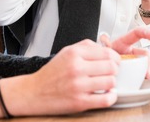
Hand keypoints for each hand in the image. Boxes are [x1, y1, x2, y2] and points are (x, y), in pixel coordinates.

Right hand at [0, 39, 119, 115]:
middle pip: (111, 67)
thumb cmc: (51, 73)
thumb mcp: (66, 52)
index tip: (115, 61)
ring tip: (107, 83)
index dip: (115, 58)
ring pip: (111, 82)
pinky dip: (111, 97)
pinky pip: (106, 99)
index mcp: (74, 54)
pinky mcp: (80, 102)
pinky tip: (107, 94)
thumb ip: (86, 47)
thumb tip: (106, 48)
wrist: (34, 92)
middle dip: (115, 70)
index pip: (107, 52)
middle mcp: (76, 68)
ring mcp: (78, 86)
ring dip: (112, 83)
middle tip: (112, 72)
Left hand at [100, 29, 149, 88]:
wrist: (97, 71)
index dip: (145, 33)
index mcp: (123, 44)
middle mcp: (133, 53)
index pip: (136, 34)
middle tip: (149, 74)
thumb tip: (104, 39)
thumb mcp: (99, 51)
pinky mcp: (141, 75)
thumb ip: (103, 46)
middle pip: (147, 54)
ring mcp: (138, 64)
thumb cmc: (101, 59)